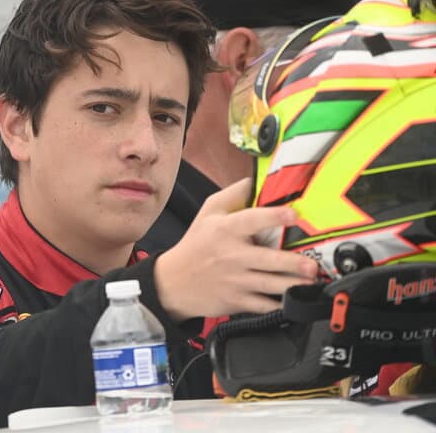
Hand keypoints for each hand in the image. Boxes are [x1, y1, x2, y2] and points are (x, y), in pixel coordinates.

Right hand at [154, 177, 317, 319]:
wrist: (173, 282)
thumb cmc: (196, 245)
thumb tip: (255, 180)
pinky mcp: (236, 301)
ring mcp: (235, 281)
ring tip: (312, 283)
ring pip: (270, 285)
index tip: (293, 215)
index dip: (273, 216)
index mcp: (225, 230)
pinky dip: (280, 305)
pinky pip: (263, 305)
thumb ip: (232, 195)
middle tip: (312, 265)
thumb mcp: (208, 213)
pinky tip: (295, 301)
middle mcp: (232, 255)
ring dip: (294, 285)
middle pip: (268, 260)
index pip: (251, 220)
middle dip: (292, 263)